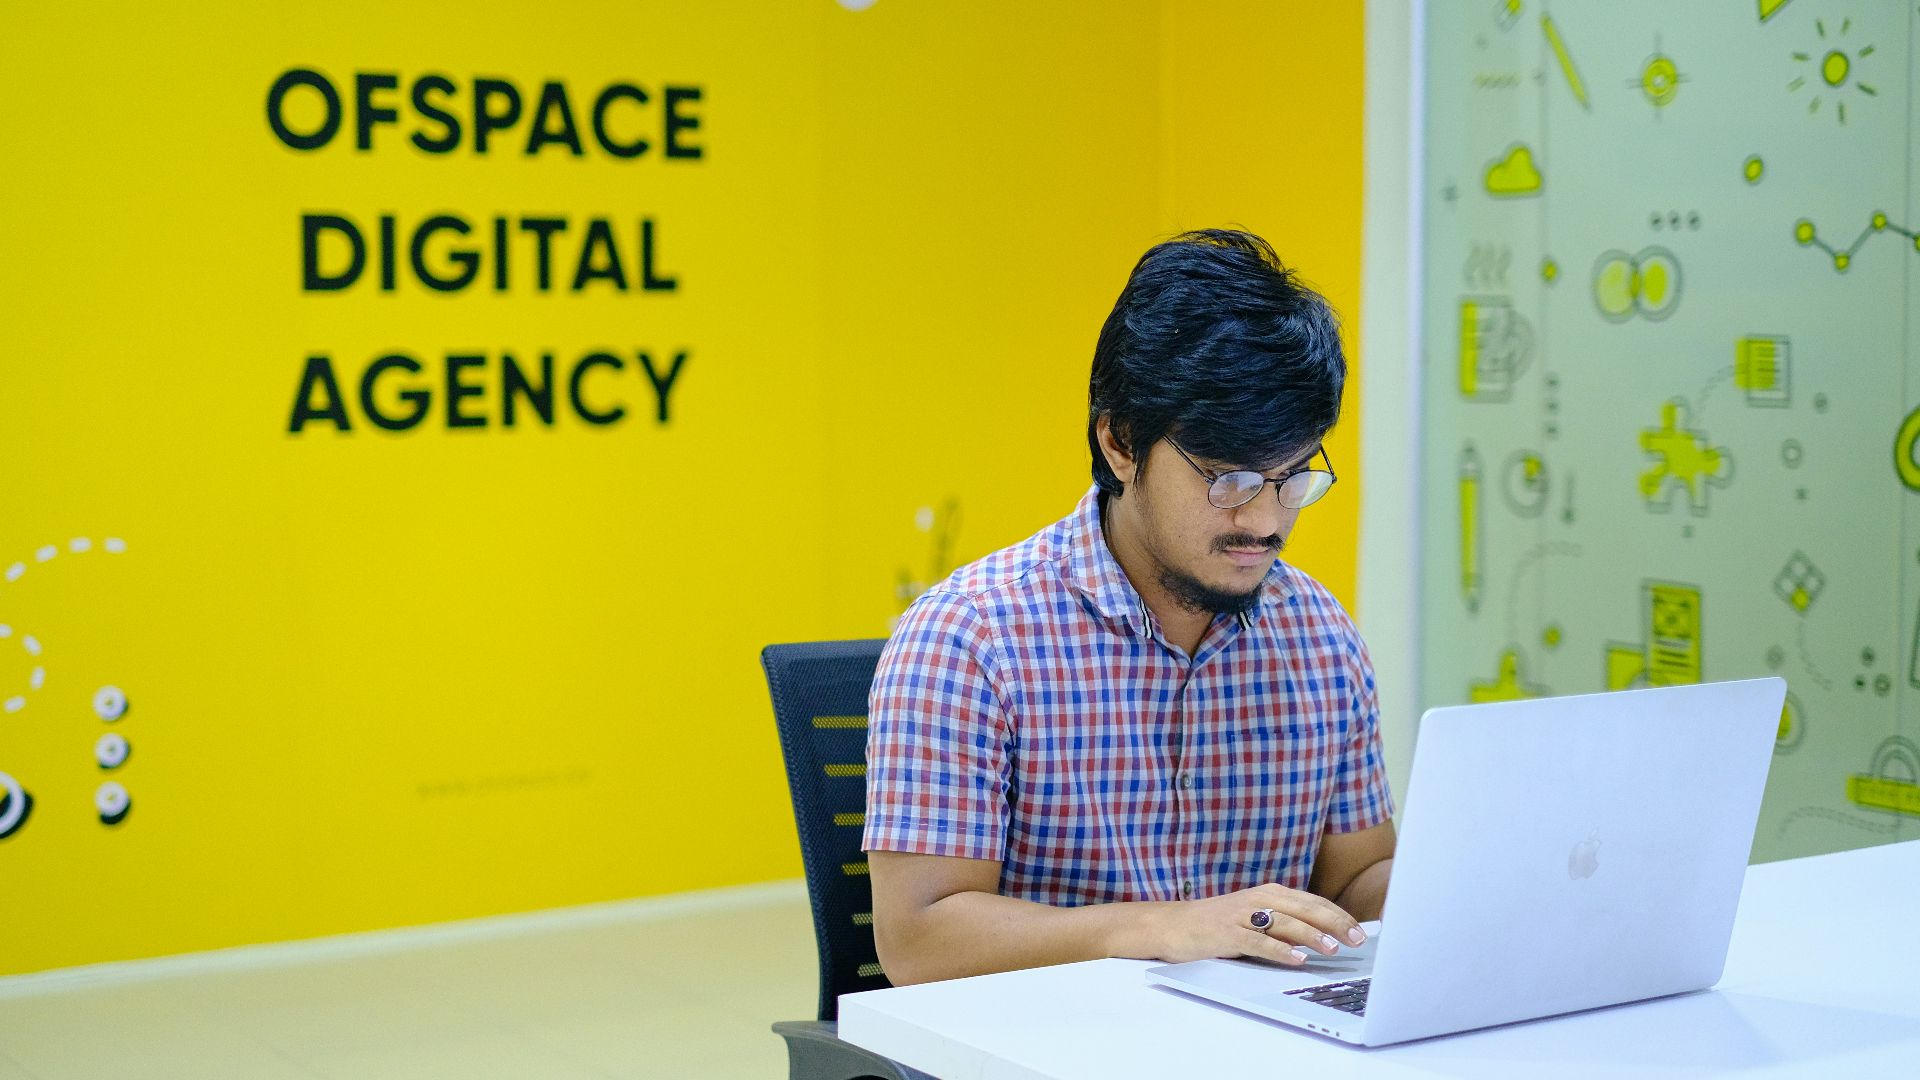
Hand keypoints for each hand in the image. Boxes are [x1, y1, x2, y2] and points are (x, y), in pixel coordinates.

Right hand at [1148, 883, 1367, 965]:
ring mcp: (1243, 915)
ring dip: (1312, 935)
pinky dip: (1280, 951)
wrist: (1173, 925)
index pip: (1313, 902)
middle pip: (1305, 909)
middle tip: (1356, 939)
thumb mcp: (1254, 918)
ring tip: (1333, 948)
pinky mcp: (1228, 934)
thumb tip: (1323, 938)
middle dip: (1334, 924)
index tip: (1361, 930)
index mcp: (1270, 894)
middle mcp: (1259, 899)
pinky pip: (1259, 942)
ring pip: (1286, 923)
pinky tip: (1297, 959)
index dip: (1338, 915)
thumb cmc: (1218, 924)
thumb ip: (1284, 924)